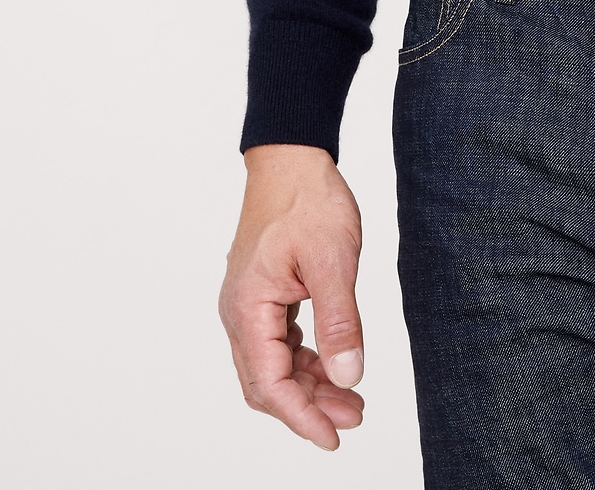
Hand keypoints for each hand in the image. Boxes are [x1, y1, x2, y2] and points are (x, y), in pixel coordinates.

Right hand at [219, 144, 366, 448]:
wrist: (292, 156)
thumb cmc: (308, 199)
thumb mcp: (333, 261)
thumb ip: (340, 323)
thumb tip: (348, 377)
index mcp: (248, 308)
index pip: (269, 384)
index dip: (301, 417)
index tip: (333, 438)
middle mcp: (240, 312)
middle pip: (267, 382)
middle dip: (309, 407)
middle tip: (354, 418)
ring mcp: (250, 303)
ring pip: (275, 363)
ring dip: (310, 385)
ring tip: (352, 399)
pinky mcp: (264, 293)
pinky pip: (280, 341)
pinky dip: (306, 359)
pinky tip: (333, 364)